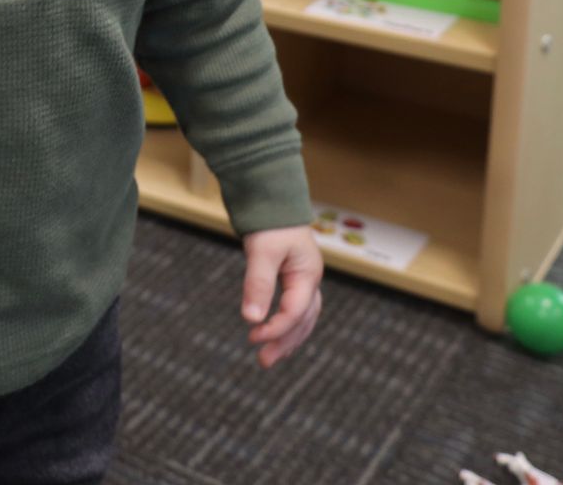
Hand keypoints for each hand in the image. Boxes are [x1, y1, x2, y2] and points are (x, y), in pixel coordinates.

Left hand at [240, 224, 323, 367]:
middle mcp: (311, 280)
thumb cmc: (270, 222)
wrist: (273, 200)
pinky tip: (274, 337)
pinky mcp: (294, 280)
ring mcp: (305, 281)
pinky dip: (287, 326)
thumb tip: (251, 318)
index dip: (276, 328)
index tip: (253, 337)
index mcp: (308, 274)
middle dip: (284, 342)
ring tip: (269, 358)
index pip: (295, 311)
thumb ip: (258, 283)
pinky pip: (296, 311)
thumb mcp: (262, 251)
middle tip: (263, 362)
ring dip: (287, 339)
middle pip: (303, 321)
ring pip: (302, 319)